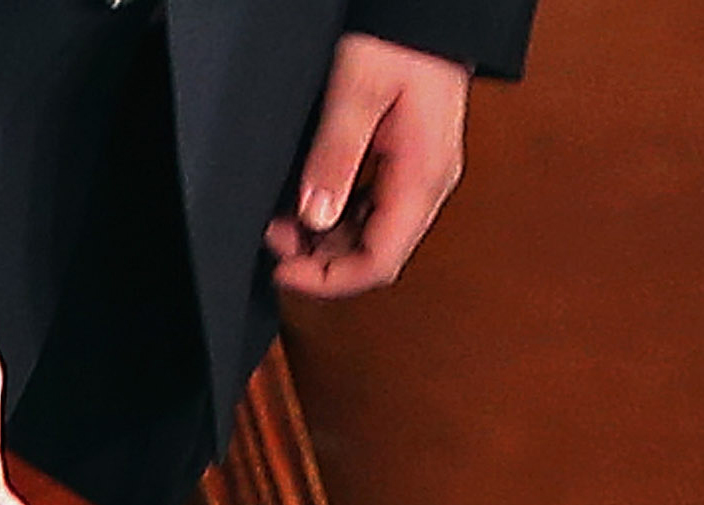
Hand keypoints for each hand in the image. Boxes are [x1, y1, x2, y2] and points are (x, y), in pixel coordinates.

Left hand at [265, 33, 473, 298]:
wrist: (426, 16)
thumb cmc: (402, 42)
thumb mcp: (357, 93)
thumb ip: (335, 157)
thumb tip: (315, 217)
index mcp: (423, 177)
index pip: (379, 262)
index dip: (328, 279)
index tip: (283, 271)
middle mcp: (428, 184)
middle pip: (374, 256)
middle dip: (320, 259)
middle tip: (275, 238)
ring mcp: (420, 176)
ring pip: (371, 236)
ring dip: (325, 240)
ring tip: (284, 221)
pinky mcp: (408, 164)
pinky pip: (372, 210)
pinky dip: (337, 217)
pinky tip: (308, 204)